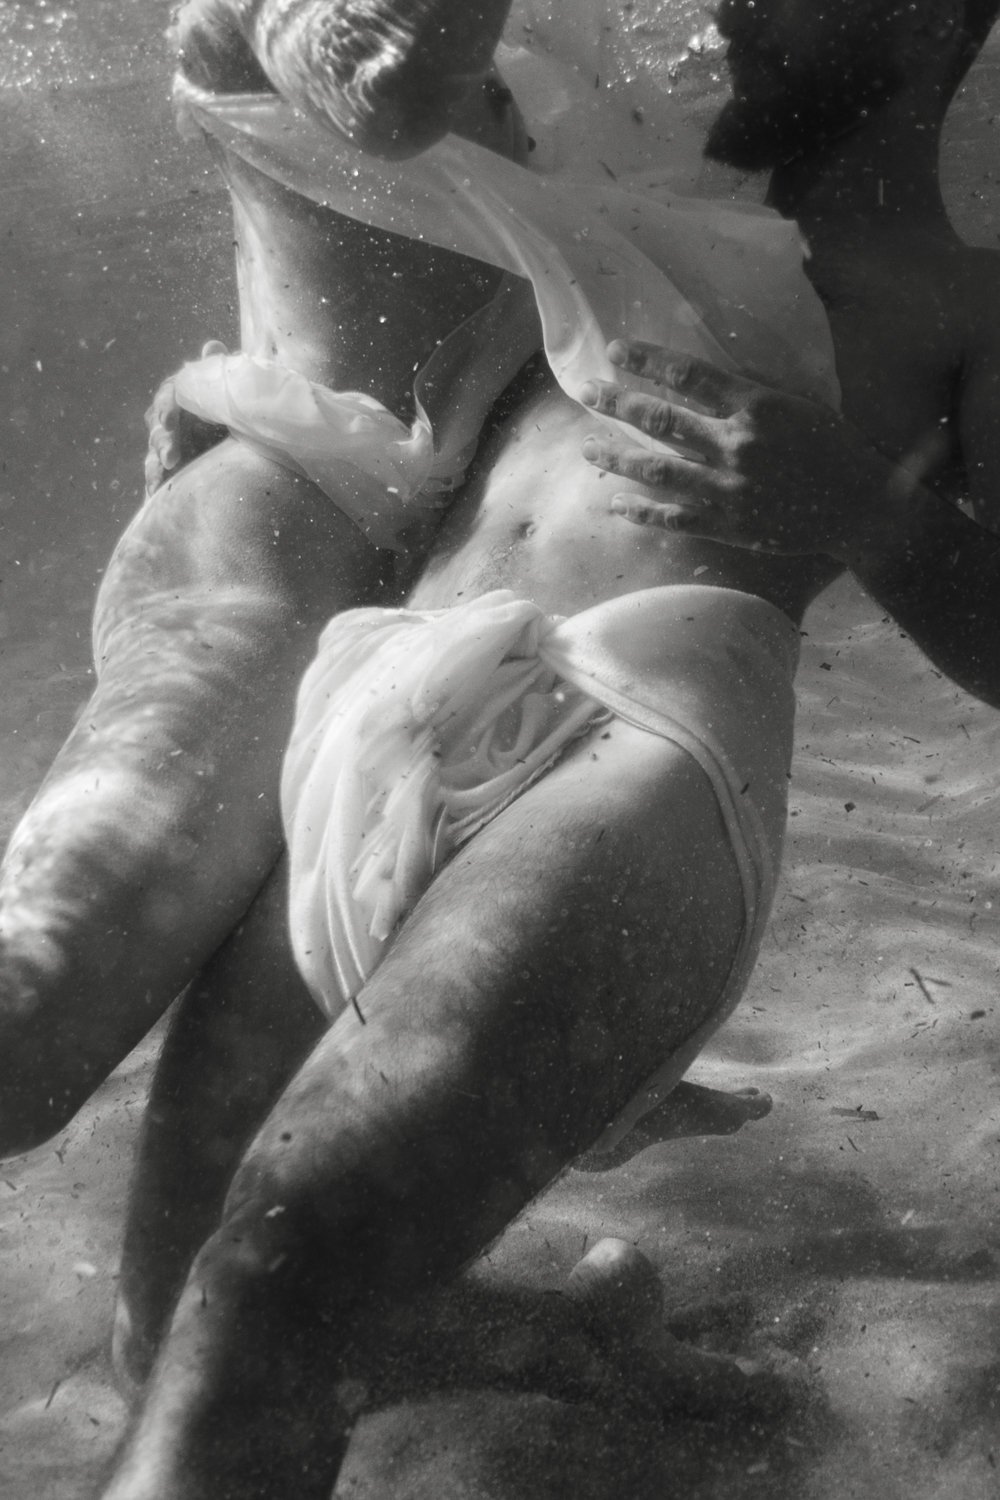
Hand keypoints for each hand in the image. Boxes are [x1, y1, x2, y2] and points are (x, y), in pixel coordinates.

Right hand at [144, 341, 228, 496]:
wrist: (250, 444)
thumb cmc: (238, 411)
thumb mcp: (233, 391)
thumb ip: (219, 371)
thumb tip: (212, 346)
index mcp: (184, 400)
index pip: (167, 399)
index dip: (165, 407)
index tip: (169, 419)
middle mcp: (172, 424)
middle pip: (158, 429)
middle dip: (162, 441)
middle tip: (170, 454)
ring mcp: (170, 450)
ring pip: (155, 455)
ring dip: (156, 464)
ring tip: (164, 473)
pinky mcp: (172, 473)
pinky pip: (158, 478)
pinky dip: (155, 484)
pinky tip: (154, 492)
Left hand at [580, 339, 899, 559]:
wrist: (858, 505)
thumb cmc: (832, 446)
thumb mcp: (798, 401)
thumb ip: (752, 387)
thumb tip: (706, 370)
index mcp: (755, 405)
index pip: (688, 375)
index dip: (647, 361)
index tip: (615, 352)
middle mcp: (736, 444)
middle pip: (662, 420)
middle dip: (617, 403)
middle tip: (586, 392)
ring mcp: (729, 487)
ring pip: (658, 470)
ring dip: (617, 457)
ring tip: (588, 447)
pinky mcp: (728, 523)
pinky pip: (673, 517)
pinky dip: (641, 511)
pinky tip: (615, 502)